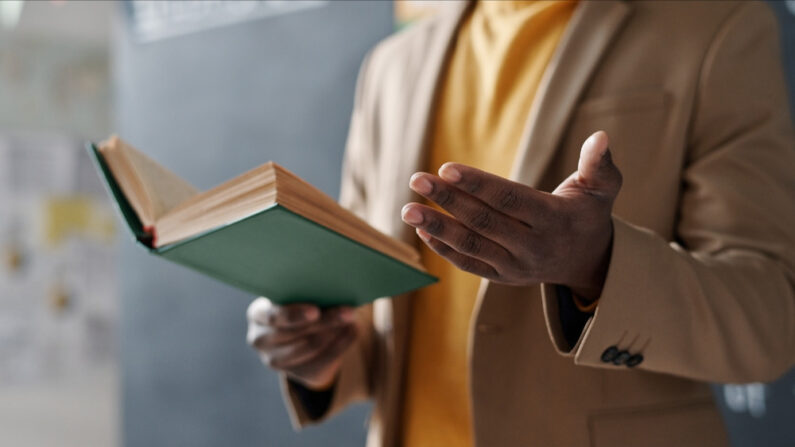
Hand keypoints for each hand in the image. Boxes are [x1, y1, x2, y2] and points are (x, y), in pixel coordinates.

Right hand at [246, 298, 357, 389]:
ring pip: (311, 347)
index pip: (274, 317)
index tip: (316, 311)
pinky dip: (341, 345)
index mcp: (258, 314)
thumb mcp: (297, 293)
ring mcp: (277, 361)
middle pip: (297, 333)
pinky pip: (323, 363)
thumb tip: (333, 286)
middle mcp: (261, 340)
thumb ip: (308, 290)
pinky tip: (352, 332)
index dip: (295, 315)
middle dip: (326, 321)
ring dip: (335, 333)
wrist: (301, 330)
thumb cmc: (300, 301)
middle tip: (349, 312)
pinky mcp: (298, 375)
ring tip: (352, 320)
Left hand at [401, 131, 621, 300]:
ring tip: (408, 208)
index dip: (477, 184)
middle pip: (483, 222)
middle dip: (448, 200)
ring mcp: (516, 266)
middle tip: (417, 179)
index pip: (509, 200)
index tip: (446, 169)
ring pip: (472, 246)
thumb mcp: (601, 189)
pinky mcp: (502, 277)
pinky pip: (470, 264)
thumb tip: (601, 136)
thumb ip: (598, 164)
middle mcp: (532, 247)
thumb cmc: (588, 213)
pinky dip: (445, 250)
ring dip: (437, 227)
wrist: (588, 261)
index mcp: (553, 220)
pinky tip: (422, 229)